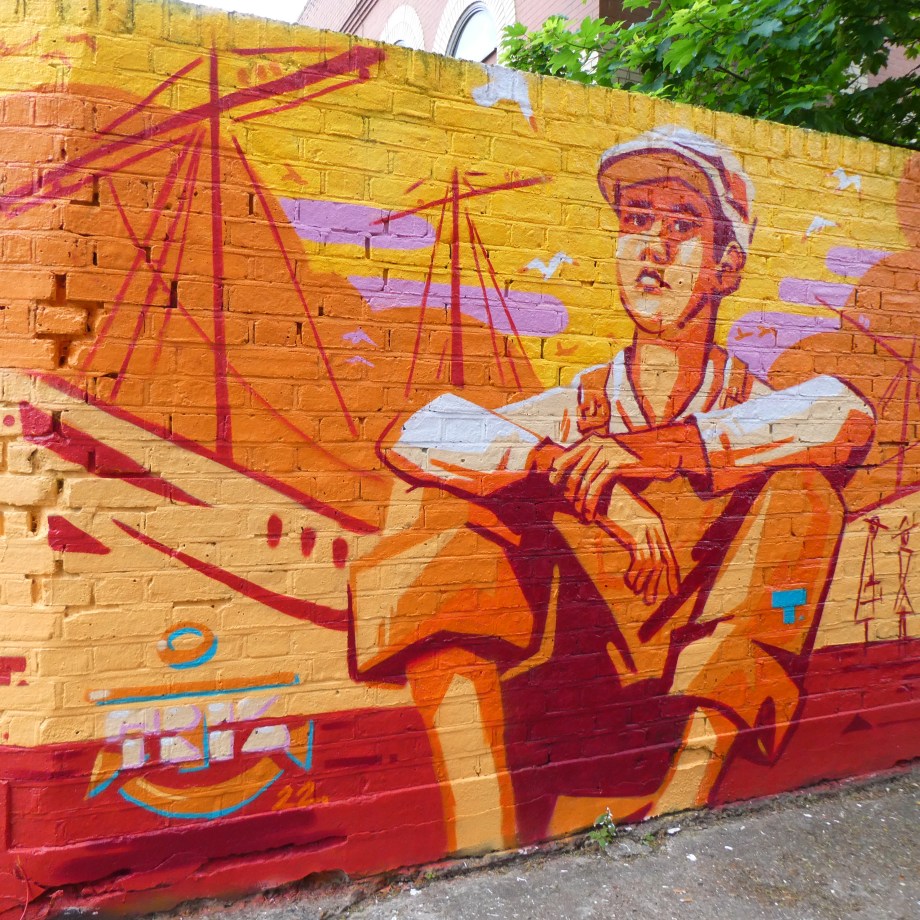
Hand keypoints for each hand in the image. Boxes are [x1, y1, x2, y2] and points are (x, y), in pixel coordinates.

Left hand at [549, 434, 637, 521]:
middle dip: (570, 494)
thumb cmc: (633, 456)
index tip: (554, 488)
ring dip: (581, 502)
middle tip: (572, 508)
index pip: (565, 458)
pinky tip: (591, 513)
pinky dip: (591, 503)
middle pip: (573, 473)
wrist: (658, 450)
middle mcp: (596, 445)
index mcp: (591, 440)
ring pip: (584, 482)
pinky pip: (597, 487)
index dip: (556, 474)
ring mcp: (606, 453)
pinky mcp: (616, 464)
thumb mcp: (610, 452)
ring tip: (581, 514)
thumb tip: (574, 473)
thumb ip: (593, 459)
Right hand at [599, 485, 680, 604]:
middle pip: (664, 562)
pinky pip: (640, 561)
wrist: (598, 487)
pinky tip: (630, 582)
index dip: (672, 575)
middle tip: (652, 601)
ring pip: (653, 565)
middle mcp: (654, 526)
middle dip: (660, 584)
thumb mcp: (625, 517)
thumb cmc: (608, 502)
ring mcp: (645, 530)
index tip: (673, 591)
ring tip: (642, 596)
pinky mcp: (634, 533)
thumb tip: (635, 551)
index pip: (669, 554)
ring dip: (646, 584)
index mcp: (655, 522)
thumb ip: (633, 531)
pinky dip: (636, 575)